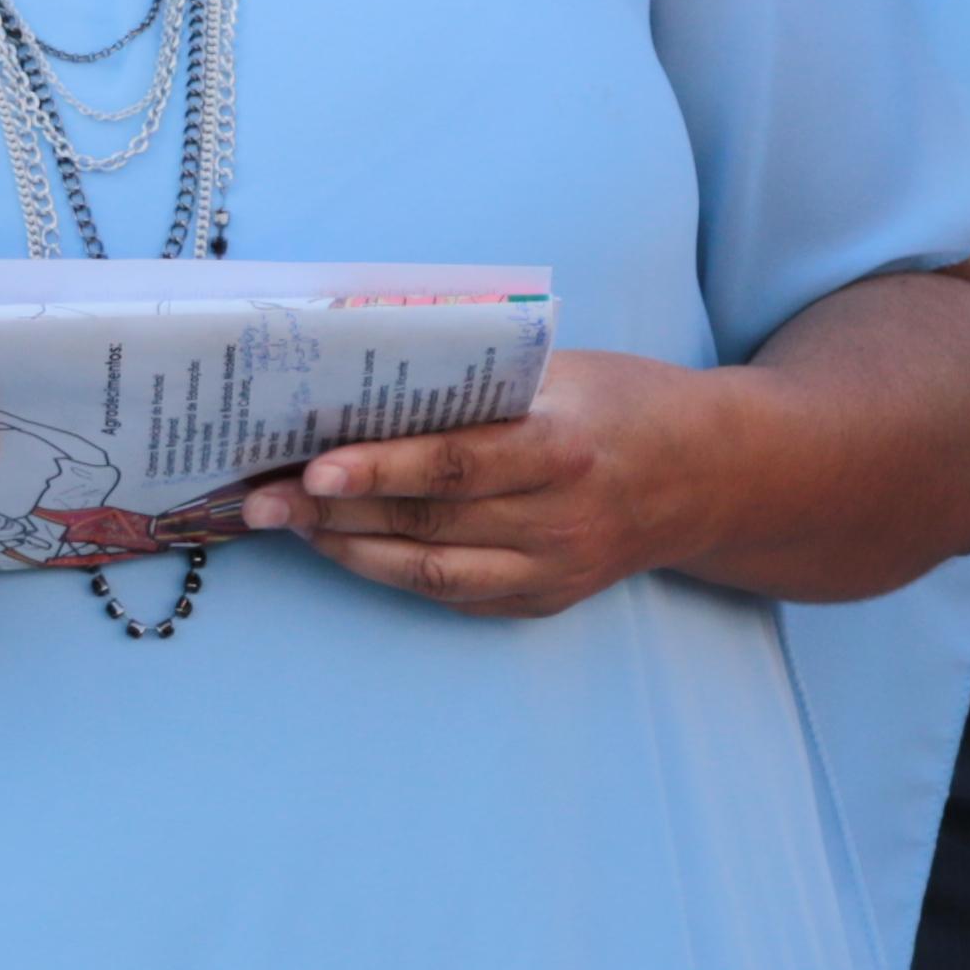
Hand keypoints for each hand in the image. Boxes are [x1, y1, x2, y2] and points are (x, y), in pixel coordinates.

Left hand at [241, 350, 708, 615]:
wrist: (710, 476)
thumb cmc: (624, 403)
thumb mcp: (563, 371)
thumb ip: (478, 379)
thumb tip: (369, 368)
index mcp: (563, 448)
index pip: (453, 466)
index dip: (378, 470)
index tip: (313, 468)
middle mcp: (558, 520)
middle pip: (424, 524)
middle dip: (332, 512)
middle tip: (260, 497)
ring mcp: (551, 571)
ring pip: (426, 572)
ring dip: (347, 548)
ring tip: (289, 523)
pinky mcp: (543, 602)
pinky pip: (452, 594)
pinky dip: (391, 570)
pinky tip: (348, 543)